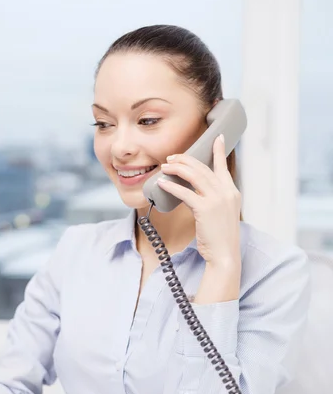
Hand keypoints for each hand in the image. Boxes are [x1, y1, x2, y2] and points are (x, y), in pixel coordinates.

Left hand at [158, 134, 240, 265]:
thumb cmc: (220, 239)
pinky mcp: (205, 209)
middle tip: (172, 158)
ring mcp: (217, 199)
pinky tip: (162, 183)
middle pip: (203, 168)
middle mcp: (226, 192)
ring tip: (165, 167)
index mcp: (232, 192)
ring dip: (177, 169)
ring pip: (194, 175)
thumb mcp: (221, 215)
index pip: (224, 166)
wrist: (225, 255)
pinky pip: (185, 192)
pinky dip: (172, 186)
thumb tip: (195, 194)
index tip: (217, 138)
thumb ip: (213, 201)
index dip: (219, 151)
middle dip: (186, 159)